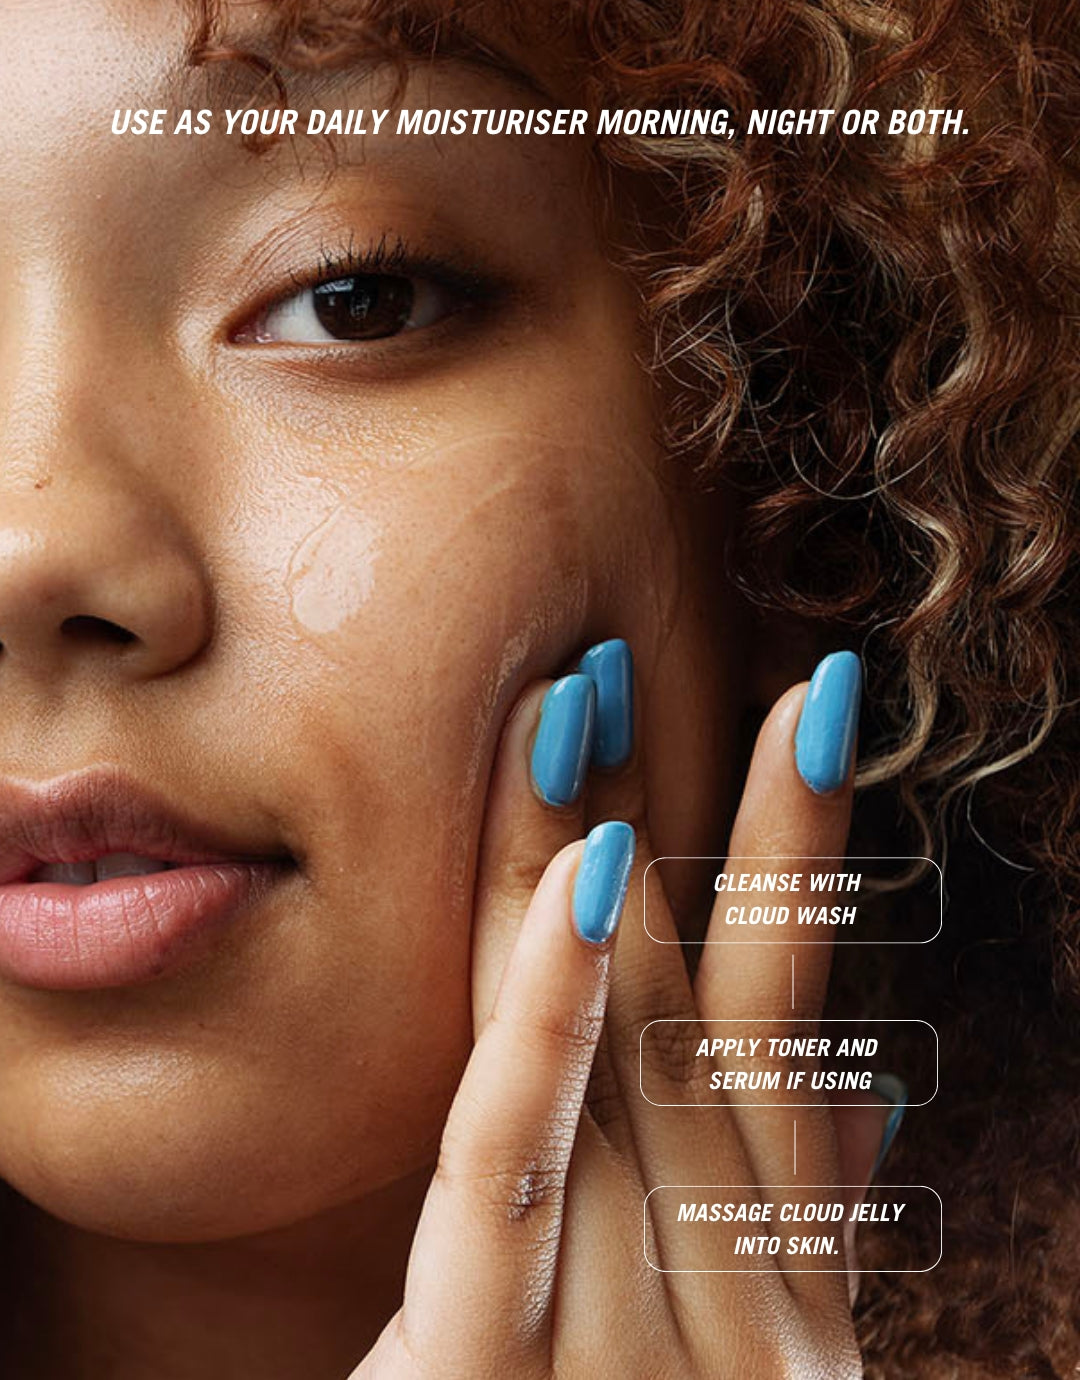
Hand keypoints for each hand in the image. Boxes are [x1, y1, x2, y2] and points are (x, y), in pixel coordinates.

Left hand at [355, 644, 880, 1378]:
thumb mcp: (745, 1360)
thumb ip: (804, 1237)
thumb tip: (871, 1097)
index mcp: (778, 1291)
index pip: (785, 1036)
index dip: (795, 866)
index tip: (798, 715)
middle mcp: (739, 1314)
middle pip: (692, 1013)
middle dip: (662, 822)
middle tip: (615, 664)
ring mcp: (644, 1359)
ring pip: (613, 1061)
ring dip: (590, 864)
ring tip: (575, 703)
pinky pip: (511, 1183)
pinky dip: (546, 1023)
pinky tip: (573, 881)